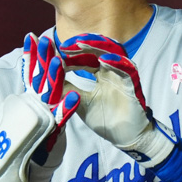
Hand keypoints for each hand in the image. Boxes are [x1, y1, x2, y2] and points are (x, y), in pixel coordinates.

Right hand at [22, 33, 79, 181]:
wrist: (29, 172)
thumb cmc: (33, 144)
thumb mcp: (36, 117)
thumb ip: (37, 100)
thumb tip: (34, 81)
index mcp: (32, 103)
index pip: (32, 75)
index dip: (32, 56)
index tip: (30, 37)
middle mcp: (35, 109)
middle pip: (39, 80)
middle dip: (40, 59)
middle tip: (42, 40)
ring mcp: (42, 122)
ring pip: (49, 96)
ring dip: (54, 78)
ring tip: (57, 60)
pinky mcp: (51, 136)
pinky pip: (60, 121)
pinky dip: (65, 109)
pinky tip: (73, 97)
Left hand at [60, 33, 175, 166]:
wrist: (125, 138)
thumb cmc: (106, 119)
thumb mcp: (79, 101)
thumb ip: (66, 88)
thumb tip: (47, 77)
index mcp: (102, 73)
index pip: (87, 56)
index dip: (73, 52)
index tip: (57, 51)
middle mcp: (113, 70)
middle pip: (101, 48)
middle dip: (84, 43)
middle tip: (66, 44)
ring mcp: (124, 76)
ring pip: (116, 52)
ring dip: (99, 46)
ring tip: (81, 44)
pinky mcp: (134, 86)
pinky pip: (128, 71)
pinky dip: (117, 63)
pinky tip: (104, 60)